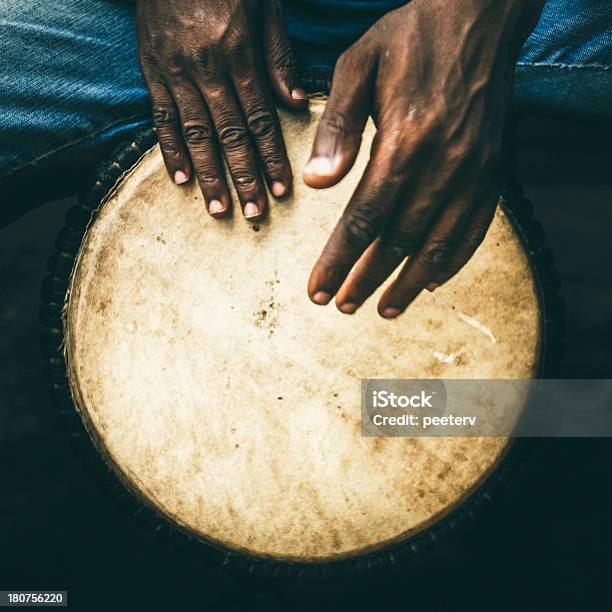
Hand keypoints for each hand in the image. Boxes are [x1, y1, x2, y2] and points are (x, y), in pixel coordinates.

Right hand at [136, 0, 306, 220]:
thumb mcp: (265, 5)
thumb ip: (279, 56)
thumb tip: (297, 103)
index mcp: (237, 54)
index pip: (259, 119)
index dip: (271, 157)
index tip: (282, 190)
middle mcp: (205, 69)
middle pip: (229, 134)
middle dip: (244, 177)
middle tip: (255, 213)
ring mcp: (174, 72)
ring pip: (195, 134)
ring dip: (208, 175)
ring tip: (218, 209)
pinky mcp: (152, 71)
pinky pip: (161, 118)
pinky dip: (170, 150)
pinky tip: (181, 180)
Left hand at [303, 0, 542, 317]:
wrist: (479, 15)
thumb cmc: (410, 37)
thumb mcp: (359, 65)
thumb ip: (337, 128)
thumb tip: (315, 184)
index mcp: (405, 142)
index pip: (363, 220)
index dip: (338, 261)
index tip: (317, 290)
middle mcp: (444, 165)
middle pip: (398, 241)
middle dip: (366, 280)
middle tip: (343, 306)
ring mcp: (474, 171)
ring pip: (438, 245)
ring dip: (409, 284)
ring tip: (385, 310)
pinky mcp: (493, 171)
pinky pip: (474, 228)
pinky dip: (453, 260)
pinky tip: (433, 281)